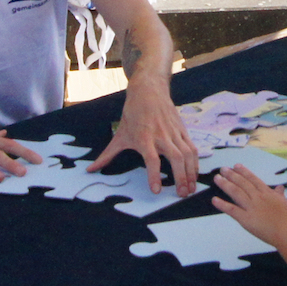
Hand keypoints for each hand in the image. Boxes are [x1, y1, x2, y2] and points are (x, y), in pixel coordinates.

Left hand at [85, 75, 199, 195]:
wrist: (149, 90)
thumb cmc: (133, 113)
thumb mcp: (120, 135)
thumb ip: (107, 155)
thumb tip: (91, 169)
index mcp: (144, 138)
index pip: (151, 159)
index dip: (154, 175)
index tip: (156, 190)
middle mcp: (161, 135)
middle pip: (175, 157)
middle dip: (180, 177)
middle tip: (181, 194)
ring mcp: (174, 132)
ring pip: (187, 153)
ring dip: (191, 172)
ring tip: (190, 189)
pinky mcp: (183, 130)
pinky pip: (192, 148)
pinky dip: (195, 163)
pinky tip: (194, 174)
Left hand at [212, 164, 286, 246]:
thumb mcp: (285, 202)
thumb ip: (279, 195)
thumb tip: (280, 188)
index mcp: (267, 193)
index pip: (253, 179)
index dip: (243, 171)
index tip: (236, 166)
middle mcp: (258, 197)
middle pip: (242, 183)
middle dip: (231, 175)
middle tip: (222, 169)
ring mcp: (251, 207)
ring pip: (236, 192)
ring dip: (225, 184)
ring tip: (217, 178)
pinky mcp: (246, 219)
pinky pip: (232, 210)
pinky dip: (222, 205)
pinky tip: (214, 200)